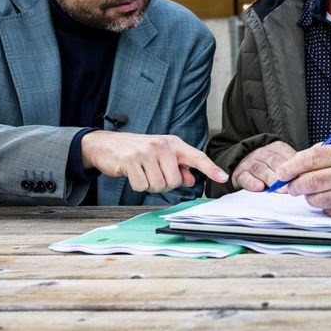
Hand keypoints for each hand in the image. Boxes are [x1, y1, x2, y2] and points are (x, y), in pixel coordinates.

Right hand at [81, 131, 227, 192]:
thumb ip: (178, 167)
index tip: (224, 177)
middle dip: (165, 185)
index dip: (211, 168)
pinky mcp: (130, 161)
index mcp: (173, 143)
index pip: (196, 156)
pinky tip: (133, 174)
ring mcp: (146, 153)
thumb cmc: (137, 151)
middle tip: (154, 175)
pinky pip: (142, 186)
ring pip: (159, 185)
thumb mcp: (160, 155)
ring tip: (143, 173)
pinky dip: (138, 186)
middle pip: (175, 181)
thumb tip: (192, 180)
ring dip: (150, 186)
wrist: (106, 145)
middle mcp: (162, 146)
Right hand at [230, 141, 297, 191]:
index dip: (295, 166)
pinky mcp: (240, 173)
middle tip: (292, 185)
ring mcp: (250, 162)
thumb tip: (310, 172)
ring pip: (261, 170)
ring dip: (271, 179)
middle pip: (274, 162)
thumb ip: (294, 164)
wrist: (241, 160)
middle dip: (284, 174)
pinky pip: (245, 177)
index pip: (287, 154)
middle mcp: (262, 153)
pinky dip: (252, 183)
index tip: (303, 176)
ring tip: (279, 189)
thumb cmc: (268, 163)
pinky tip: (259, 187)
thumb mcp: (281, 158)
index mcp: (276, 148)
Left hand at [275, 139, 330, 218]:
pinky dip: (327, 207)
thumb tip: (302, 162)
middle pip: (311, 182)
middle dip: (294, 185)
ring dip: (309, 198)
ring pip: (319, 200)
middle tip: (290, 187)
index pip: (312, 159)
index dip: (291, 166)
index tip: (281, 173)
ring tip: (310, 193)